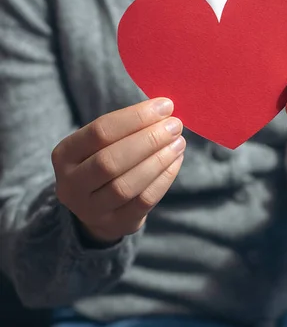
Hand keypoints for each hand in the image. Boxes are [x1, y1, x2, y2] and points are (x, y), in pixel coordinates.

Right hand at [52, 98, 185, 244]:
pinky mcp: (115, 223)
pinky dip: (164, 178)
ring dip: (158, 160)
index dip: (135, 117)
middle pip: (111, 161)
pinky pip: (144, 201)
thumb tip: (164, 110)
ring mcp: (91, 209)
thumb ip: (127, 128)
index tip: (165, 106)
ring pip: (126, 185)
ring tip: (179, 142)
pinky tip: (176, 161)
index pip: (100, 131)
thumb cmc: (105, 162)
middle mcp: (71, 184)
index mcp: (64, 155)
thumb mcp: (101, 145)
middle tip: (175, 126)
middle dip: (148, 140)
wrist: (99, 209)